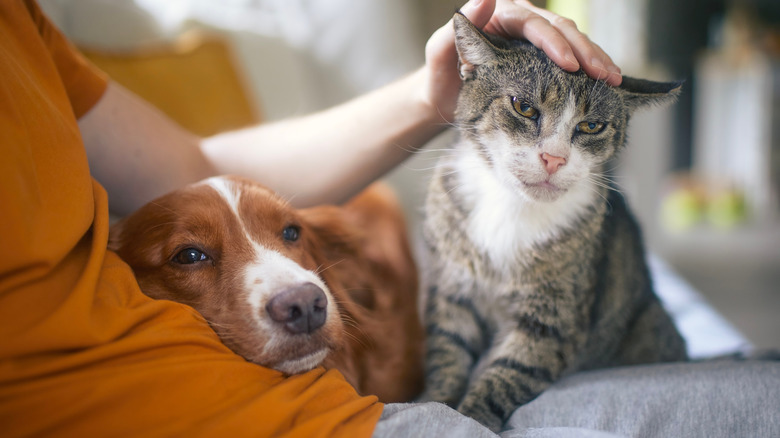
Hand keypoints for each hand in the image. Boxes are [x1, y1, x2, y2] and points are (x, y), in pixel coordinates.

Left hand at [423, 0, 621, 121]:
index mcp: (498, 15)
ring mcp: (533, 39)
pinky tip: (607, 81)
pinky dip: (589, 68)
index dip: (554, 43)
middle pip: (560, 29)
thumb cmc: (438, 78)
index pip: (533, 24)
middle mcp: (520, 22)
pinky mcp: (542, 56)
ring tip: (613, 79)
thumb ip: (455, 33)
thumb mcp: (438, 56)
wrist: (442, 98)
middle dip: (585, 52)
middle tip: (604, 75)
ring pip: (571, 41)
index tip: (570, 65)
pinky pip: (571, 56)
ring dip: (595, 59)